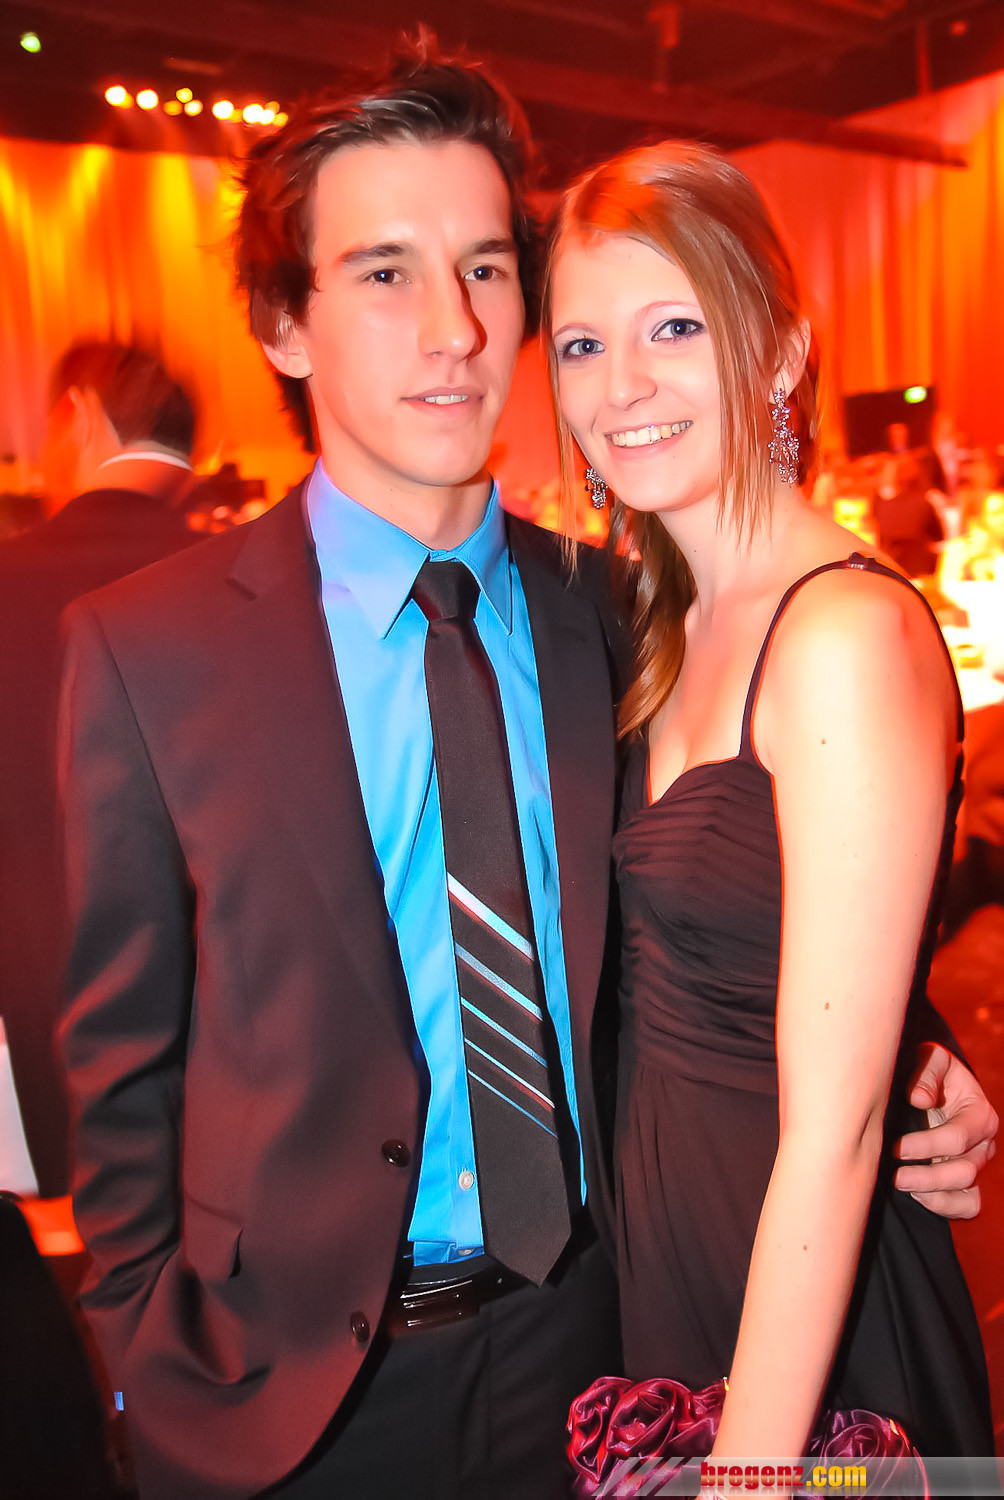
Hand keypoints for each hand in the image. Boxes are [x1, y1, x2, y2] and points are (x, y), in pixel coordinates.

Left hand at [894, 1043, 997, 1217]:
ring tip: (903, 1185)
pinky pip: (967, 1206)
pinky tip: (917, 1196)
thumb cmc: (932, 1071)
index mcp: (979, 1114)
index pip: (957, 1138)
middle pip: (964, 1171)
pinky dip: (944, 1207)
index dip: (926, 1146)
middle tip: (895, 1176)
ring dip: (933, 1194)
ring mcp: (977, 1165)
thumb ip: (926, 1073)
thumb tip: (918, 1099)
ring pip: (966, 1193)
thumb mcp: (931, 1059)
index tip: (895, 1147)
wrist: (937, 1086)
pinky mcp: (968, 1182)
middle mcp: (983, 1144)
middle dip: (928, 1177)